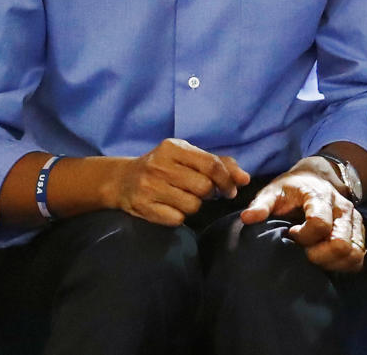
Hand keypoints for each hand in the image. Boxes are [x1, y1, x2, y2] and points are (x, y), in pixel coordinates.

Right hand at [107, 138, 249, 226]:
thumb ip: (218, 163)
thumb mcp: (187, 156)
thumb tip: (244, 179)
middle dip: (211, 193)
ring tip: (184, 197)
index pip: (211, 164)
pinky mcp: (143, 207)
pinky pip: (177, 219)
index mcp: (173, 147)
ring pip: (192, 205)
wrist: (122, 180)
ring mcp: (149, 187)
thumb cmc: (164, 167)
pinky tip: (171, 207)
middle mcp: (160, 165)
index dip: (227, 179)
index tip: (232, 189)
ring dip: (195, 205)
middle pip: (204, 187)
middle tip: (206, 193)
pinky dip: (179, 216)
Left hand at [241, 164, 365, 271]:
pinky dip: (343, 265)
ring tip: (314, 257)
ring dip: (332, 263)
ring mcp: (354, 221)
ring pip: (353, 253)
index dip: (303, 236)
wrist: (316, 179)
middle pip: (340, 243)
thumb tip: (248, 218)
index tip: (291, 234)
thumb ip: (261, 204)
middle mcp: (343, 208)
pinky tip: (326, 261)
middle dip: (319, 255)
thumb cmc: (292, 190)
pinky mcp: (359, 232)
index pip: (320, 224)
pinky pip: (358, 258)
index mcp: (321, 196)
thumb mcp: (273, 191)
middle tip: (304, 251)